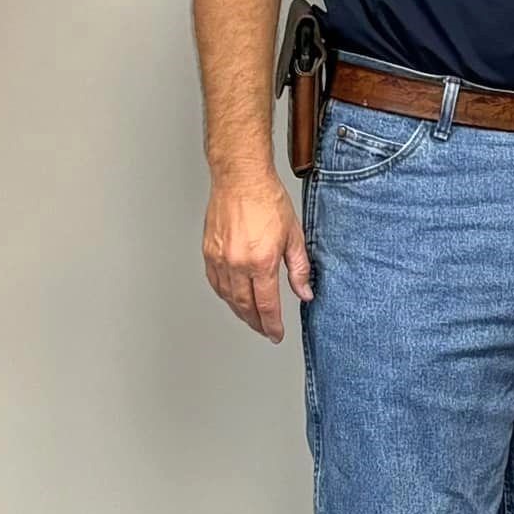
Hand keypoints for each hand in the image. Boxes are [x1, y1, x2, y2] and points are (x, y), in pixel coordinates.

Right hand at [203, 168, 311, 341]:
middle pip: (245, 306)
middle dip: (256, 323)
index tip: (276, 334)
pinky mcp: (208, 253)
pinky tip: (233, 297)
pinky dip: (225, 295)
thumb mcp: (294, 235)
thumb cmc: (267, 200)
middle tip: (265, 330)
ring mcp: (220, 259)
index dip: (272, 325)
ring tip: (251, 318)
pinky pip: (215, 283)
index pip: (266, 305)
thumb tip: (305, 292)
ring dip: (240, 312)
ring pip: (228, 298)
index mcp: (261, 261)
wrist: (241, 179)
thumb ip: (299, 268)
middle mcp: (237, 264)